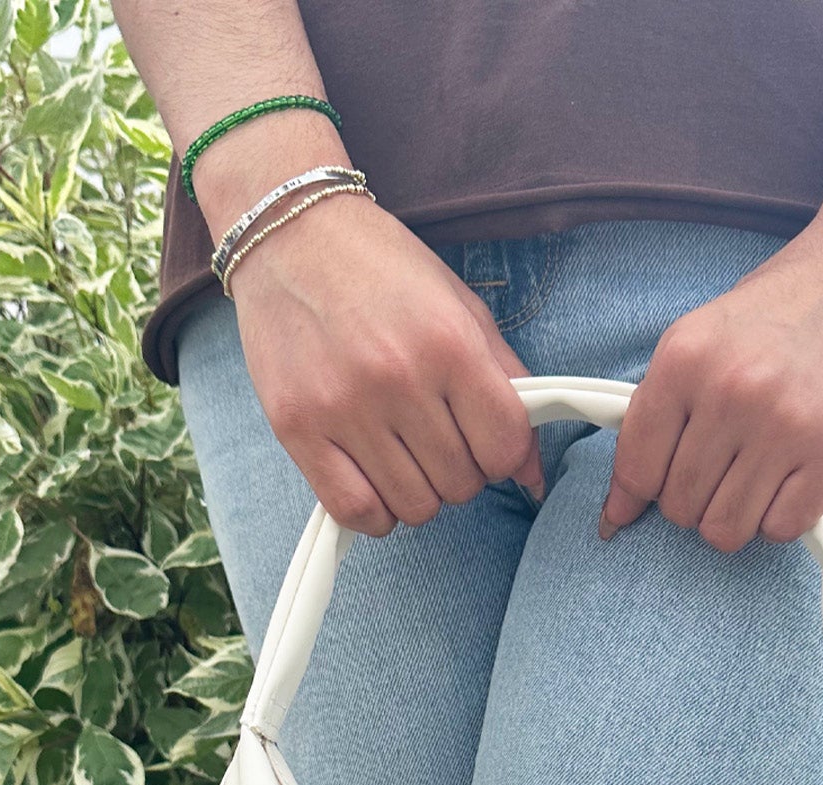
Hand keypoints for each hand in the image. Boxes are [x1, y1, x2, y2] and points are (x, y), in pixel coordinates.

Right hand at [227, 196, 545, 534]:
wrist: (289, 233)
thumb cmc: (383, 270)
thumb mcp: (460, 307)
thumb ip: (508, 386)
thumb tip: (533, 475)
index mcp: (448, 343)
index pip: (504, 448)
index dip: (502, 455)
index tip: (482, 438)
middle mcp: (399, 378)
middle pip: (460, 484)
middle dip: (459, 470)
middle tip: (436, 438)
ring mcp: (344, 407)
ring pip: (414, 506)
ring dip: (418, 492)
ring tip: (402, 454)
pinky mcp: (297, 428)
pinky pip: (356, 511)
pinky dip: (376, 511)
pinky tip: (373, 480)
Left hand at [597, 220, 822, 552]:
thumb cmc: (783, 309)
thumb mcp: (703, 338)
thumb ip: (658, 414)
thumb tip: (615, 512)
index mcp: (685, 358)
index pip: (637, 468)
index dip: (638, 495)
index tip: (650, 499)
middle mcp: (731, 390)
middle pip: (681, 507)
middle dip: (696, 501)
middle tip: (725, 470)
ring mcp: (789, 421)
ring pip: (727, 530)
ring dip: (739, 517)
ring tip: (759, 476)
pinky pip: (783, 528)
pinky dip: (783, 518)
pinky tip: (795, 480)